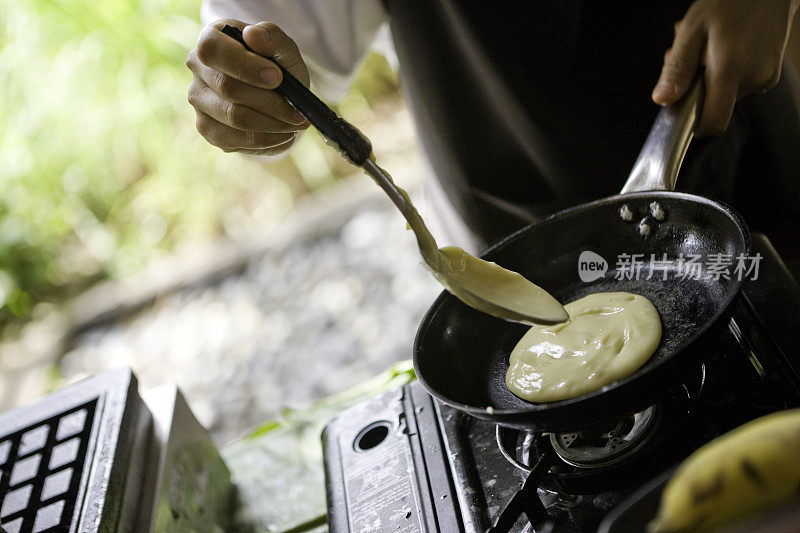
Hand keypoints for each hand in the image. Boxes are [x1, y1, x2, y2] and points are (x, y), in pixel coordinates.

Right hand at [186, 20, 309, 153]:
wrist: (277, 98)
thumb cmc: (277, 67)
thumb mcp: (283, 50)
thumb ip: (272, 38)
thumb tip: (254, 34)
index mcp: (211, 39)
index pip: (213, 50)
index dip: (245, 66)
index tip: (277, 77)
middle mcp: (197, 69)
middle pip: (228, 88)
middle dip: (270, 102)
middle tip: (298, 111)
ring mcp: (199, 101)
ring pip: (234, 117)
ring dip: (272, 123)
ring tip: (296, 123)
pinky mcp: (208, 129)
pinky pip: (237, 139)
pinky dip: (267, 139)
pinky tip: (283, 134)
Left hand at [652, 0, 798, 135]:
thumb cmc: (732, 1)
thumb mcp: (693, 30)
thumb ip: (677, 68)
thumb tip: (663, 99)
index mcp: (731, 71)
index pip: (713, 122)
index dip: (694, 125)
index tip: (681, 111)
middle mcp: (753, 79)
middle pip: (714, 105)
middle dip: (695, 86)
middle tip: (689, 55)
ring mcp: (765, 77)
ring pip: (725, 92)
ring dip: (708, 74)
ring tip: (706, 44)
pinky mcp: (770, 73)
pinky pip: (739, 82)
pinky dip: (724, 70)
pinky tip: (721, 47)